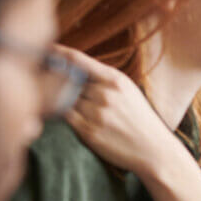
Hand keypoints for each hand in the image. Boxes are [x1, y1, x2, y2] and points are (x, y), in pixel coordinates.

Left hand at [56, 45, 186, 176]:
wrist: (154, 150)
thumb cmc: (139, 119)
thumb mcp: (127, 90)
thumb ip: (102, 78)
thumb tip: (69, 67)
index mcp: (115, 80)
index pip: (77, 60)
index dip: (57, 53)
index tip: (46, 51)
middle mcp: (105, 95)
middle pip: (67, 81)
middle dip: (61, 83)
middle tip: (55, 84)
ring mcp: (96, 114)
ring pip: (64, 100)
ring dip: (64, 101)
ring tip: (80, 107)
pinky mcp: (88, 132)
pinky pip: (66, 118)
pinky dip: (66, 116)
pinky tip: (78, 118)